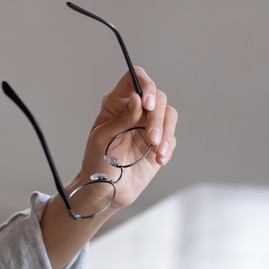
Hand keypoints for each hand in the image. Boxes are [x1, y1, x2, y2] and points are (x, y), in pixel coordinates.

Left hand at [71, 67, 177, 210]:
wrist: (106, 190)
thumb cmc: (97, 161)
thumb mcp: (103, 138)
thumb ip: (121, 118)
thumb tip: (137, 99)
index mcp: (116, 103)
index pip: (134, 78)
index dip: (145, 85)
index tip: (148, 104)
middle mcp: (134, 110)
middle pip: (157, 96)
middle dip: (157, 117)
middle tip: (151, 137)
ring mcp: (148, 126)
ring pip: (169, 114)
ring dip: (166, 131)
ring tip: (156, 149)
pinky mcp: (159, 143)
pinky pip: (172, 136)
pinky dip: (168, 146)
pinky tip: (159, 159)